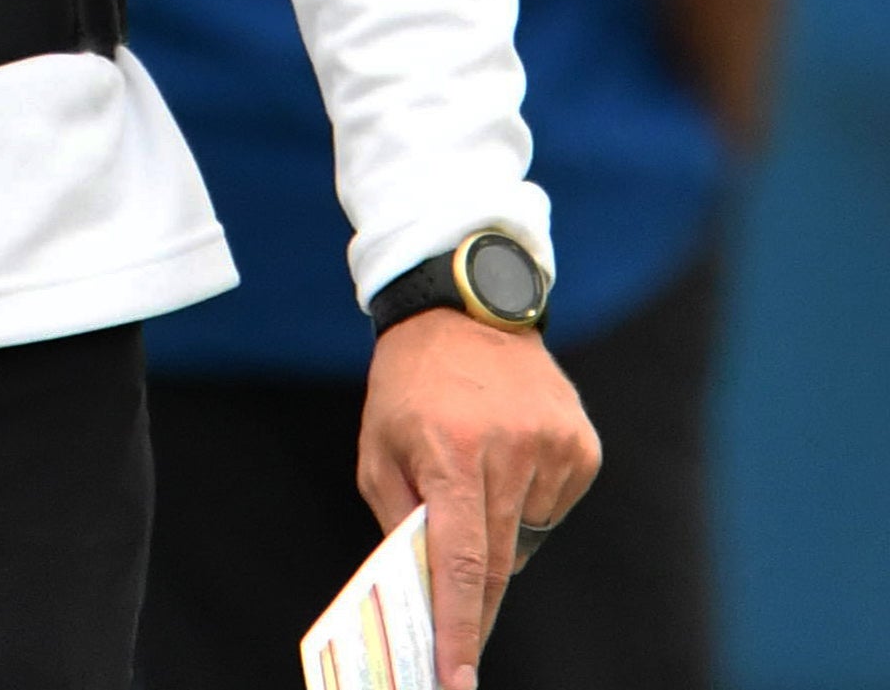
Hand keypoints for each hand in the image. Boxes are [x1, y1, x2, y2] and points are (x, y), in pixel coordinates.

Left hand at [357, 311, 600, 689]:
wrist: (465, 307)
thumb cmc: (410, 384)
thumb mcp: (379, 447)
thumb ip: (400, 520)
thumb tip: (425, 592)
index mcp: (452, 452)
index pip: (463, 564)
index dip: (461, 628)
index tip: (458, 679)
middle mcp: (510, 449)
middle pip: (498, 562)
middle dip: (477, 604)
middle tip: (458, 637)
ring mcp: (553, 446)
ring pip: (527, 536)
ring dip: (498, 531)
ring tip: (473, 475)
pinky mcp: (582, 445)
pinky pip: (553, 506)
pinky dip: (527, 502)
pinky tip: (507, 457)